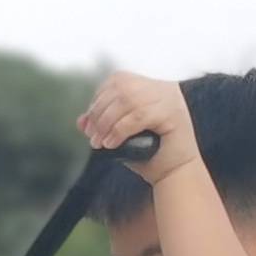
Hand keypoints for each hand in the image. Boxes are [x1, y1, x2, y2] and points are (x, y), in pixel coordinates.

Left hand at [80, 71, 197, 183]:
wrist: (174, 175)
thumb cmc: (148, 156)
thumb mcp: (120, 137)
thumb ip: (103, 125)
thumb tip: (81, 121)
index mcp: (153, 87)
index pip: (119, 80)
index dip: (99, 99)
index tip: (89, 125)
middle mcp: (164, 89)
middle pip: (121, 88)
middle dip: (99, 112)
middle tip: (92, 136)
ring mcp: (171, 99)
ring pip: (128, 100)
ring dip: (106, 123)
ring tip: (99, 143)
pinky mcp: (173, 114)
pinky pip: (138, 115)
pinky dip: (119, 130)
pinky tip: (111, 144)